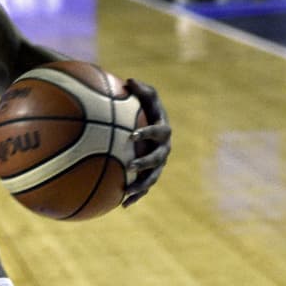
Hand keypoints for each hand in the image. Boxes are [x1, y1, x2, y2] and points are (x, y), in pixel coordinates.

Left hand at [123, 78, 171, 207]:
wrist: (147, 126)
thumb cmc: (143, 107)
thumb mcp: (144, 97)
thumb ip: (141, 90)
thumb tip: (130, 80)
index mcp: (163, 130)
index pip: (159, 131)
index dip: (147, 133)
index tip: (131, 135)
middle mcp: (164, 149)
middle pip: (158, 158)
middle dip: (146, 162)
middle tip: (131, 165)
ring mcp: (158, 164)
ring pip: (152, 177)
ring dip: (141, 185)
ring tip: (126, 192)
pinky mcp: (151, 175)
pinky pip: (144, 187)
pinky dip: (135, 196)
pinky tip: (121, 204)